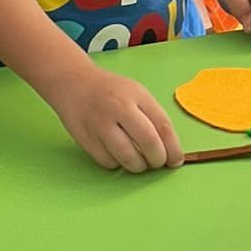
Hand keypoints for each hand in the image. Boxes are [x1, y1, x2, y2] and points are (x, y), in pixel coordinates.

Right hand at [54, 64, 183, 173]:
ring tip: (139, 162)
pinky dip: (117, 164)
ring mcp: (100, 124)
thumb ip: (153, 116)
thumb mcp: (136, 93)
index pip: (163, 126)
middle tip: (158, 162)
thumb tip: (170, 149)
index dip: (174, 148)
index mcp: (137, 95)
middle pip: (148, 142)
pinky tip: (118, 154)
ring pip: (128, 157)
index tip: (176, 160)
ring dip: (139, 166)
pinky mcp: (86, 139)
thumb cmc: (111, 91)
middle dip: (158, 159)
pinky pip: (108, 162)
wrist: (73, 83)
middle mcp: (119, 108)